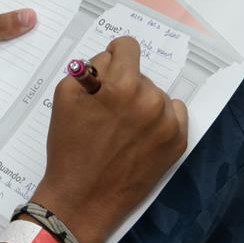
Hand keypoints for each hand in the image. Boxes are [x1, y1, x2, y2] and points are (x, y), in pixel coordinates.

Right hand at [32, 37, 187, 242]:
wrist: (84, 196)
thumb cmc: (70, 145)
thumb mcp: (66, 96)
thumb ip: (88, 69)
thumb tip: (108, 60)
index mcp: (121, 85)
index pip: (128, 46)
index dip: (114, 55)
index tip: (109, 68)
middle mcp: (150, 100)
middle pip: (139, 72)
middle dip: (123, 83)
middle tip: (107, 109)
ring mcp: (167, 123)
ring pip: (155, 93)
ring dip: (140, 101)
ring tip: (122, 126)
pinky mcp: (178, 142)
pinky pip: (173, 112)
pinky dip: (158, 118)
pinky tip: (139, 134)